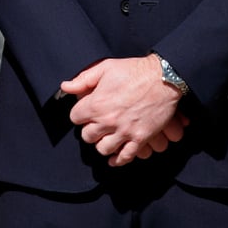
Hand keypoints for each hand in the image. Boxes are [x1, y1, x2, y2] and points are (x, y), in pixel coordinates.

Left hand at [59, 55, 187, 165]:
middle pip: (87, 136)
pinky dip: (117, 160)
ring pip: (103, 149)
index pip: (75, 118)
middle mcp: (108, 121)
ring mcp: (125, 132)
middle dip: (89, 129)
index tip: (85, 111)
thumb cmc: (133, 70)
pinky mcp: (140, 139)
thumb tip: (65, 87)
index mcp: (97, 103)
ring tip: (105, 136)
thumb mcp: (105, 68)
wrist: (163, 78)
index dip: (79, 113)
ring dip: (102, 143)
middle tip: (95, 124)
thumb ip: (83, 79)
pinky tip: (114, 158)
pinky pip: (125, 157)